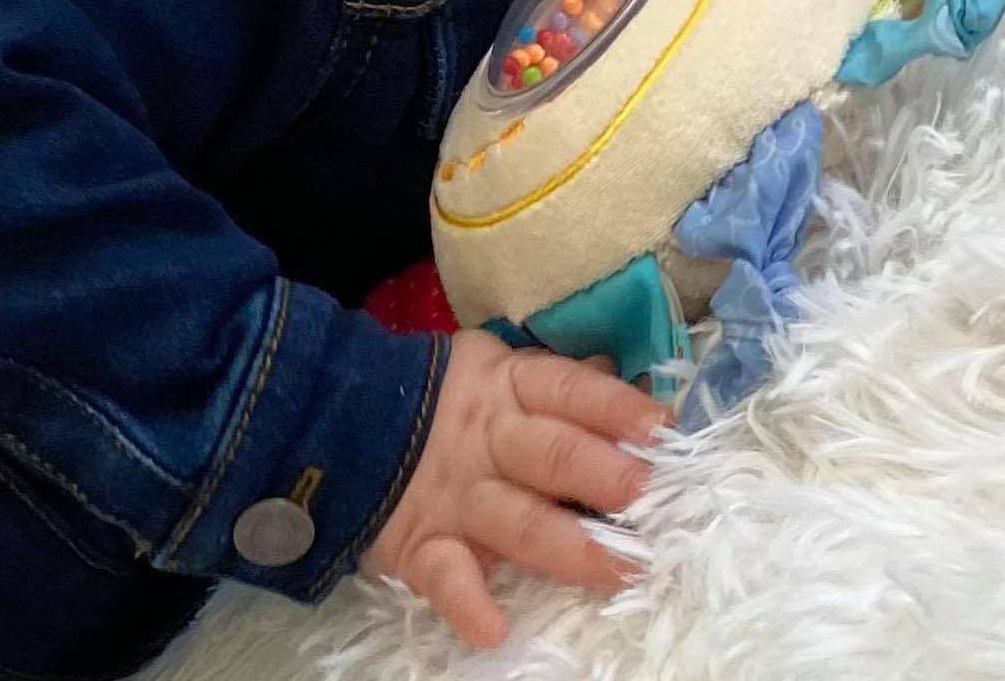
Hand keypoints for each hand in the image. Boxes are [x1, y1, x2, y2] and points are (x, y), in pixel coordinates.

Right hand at [360, 329, 672, 648]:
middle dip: (601, 473)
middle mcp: (488, 439)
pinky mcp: (419, 545)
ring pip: (516, 519)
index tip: (662, 428)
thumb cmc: (449, 402)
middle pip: (550, 454)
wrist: (341, 420)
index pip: (568, 390)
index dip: (614, 407)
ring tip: (617, 570)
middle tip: (648, 494)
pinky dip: (467, 602)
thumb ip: (561, 386)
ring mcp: (455, 495)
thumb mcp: (499, 374)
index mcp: (509, 387)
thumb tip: (633, 386)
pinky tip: (493, 629)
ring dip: (567, 546)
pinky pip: (444, 575)